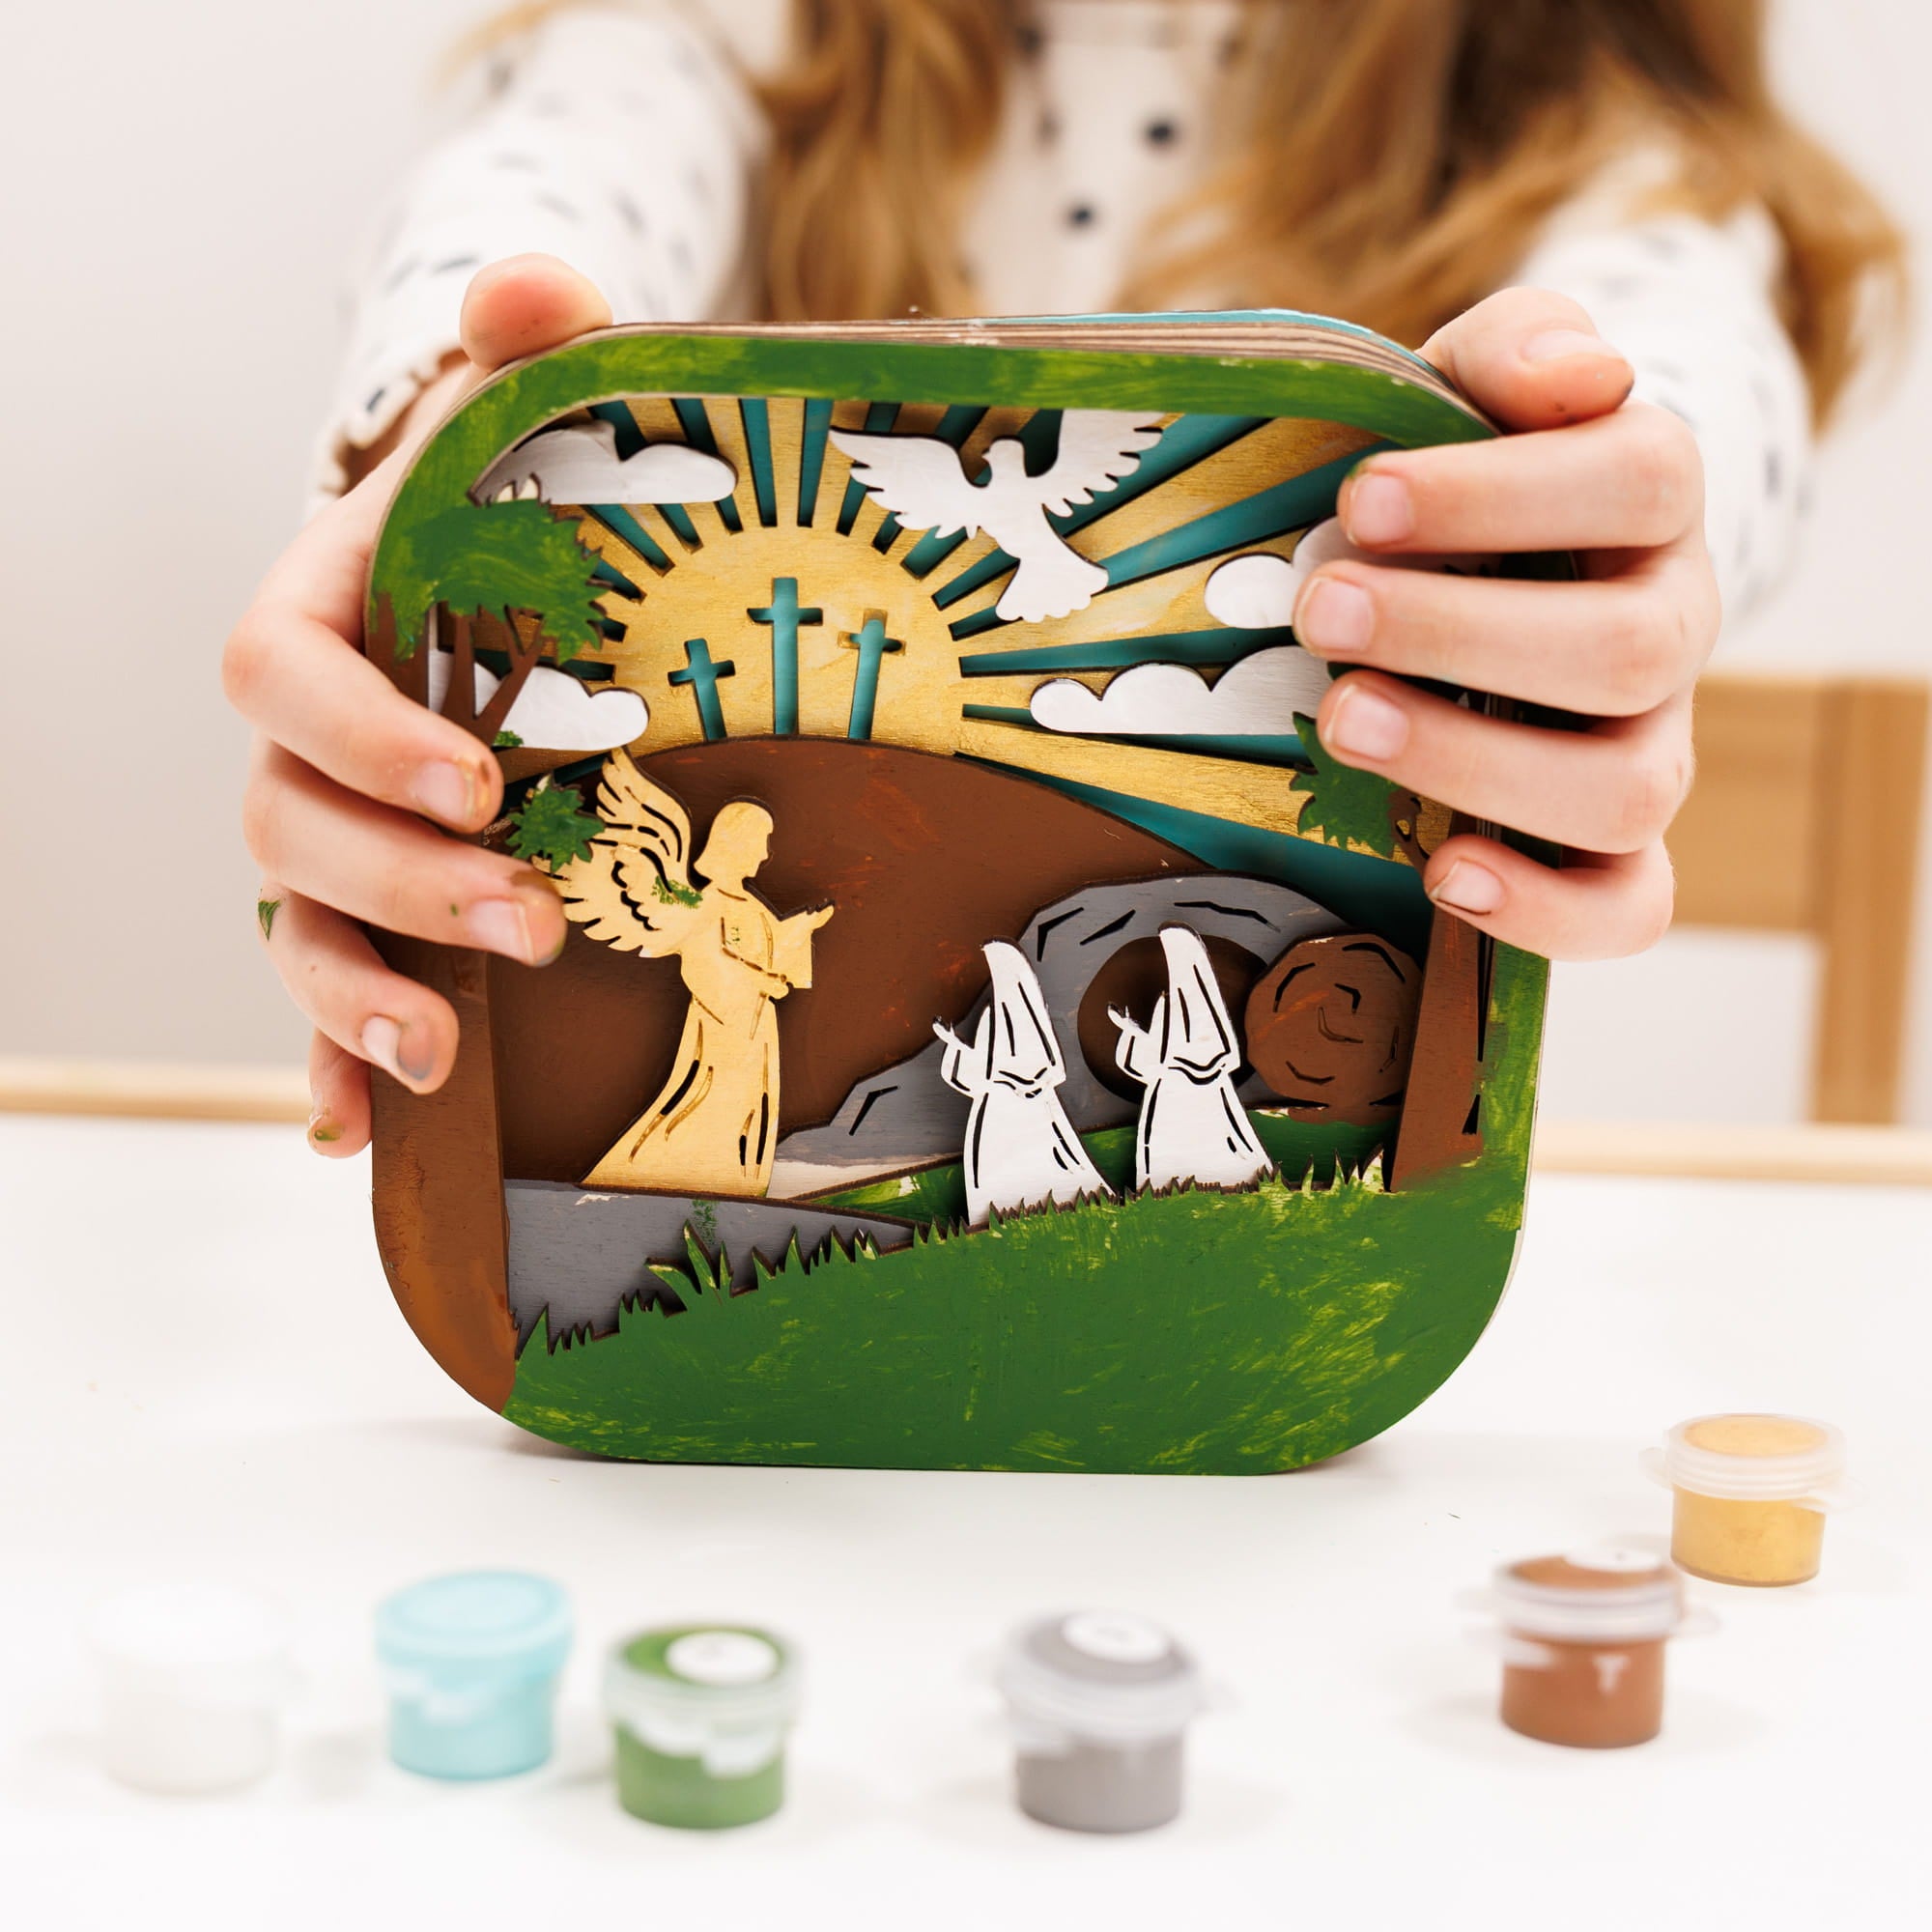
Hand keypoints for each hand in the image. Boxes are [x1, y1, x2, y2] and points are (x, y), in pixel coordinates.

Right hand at [224, 255, 612, 1155]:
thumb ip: (531, 352)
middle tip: (526, 921)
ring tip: (444, 1054)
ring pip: (295, 924)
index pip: (279, 676)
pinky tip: (364, 1131)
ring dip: (357, 996)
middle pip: (287, 823)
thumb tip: (541, 288)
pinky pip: (325, 996)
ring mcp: (329, 832)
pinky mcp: (373, 905)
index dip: (361, 733)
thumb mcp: (525, 423)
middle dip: (395, 884)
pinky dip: (336, 1064)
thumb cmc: (511, 511)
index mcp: (313, 618)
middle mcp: (303, 740)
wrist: (510, 587)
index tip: (476, 776)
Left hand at [1292, 287, 1717, 960]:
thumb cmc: (1456, 481)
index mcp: (1647, 502)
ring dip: (1477, 761)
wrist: (1467, 579)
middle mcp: (1668, 628)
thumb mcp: (1469, 387)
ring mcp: (1647, 746)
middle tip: (1322, 612)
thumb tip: (1580, 372)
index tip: (1365, 500)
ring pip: (1626, 788)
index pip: (1640, 480)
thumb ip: (1517, 351)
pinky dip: (1546, 908)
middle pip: (1624, 649)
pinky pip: (1631, 906)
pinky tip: (1441, 871)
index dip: (1504, 494)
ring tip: (1344, 721)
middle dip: (1458, 634)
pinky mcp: (1611, 849)